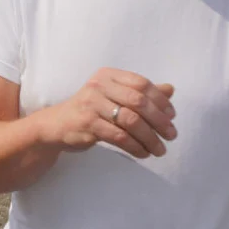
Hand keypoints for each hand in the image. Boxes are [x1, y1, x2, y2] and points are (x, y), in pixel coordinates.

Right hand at [36, 68, 176, 158]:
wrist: (56, 124)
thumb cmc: (90, 109)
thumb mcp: (114, 95)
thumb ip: (141, 92)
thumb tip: (170, 89)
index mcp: (108, 75)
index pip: (141, 83)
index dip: (160, 100)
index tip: (172, 116)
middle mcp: (99, 86)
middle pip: (138, 102)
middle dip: (159, 121)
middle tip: (171, 135)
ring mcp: (91, 104)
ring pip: (131, 121)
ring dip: (150, 138)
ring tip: (160, 150)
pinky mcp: (87, 124)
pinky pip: (119, 137)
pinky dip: (136, 147)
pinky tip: (143, 153)